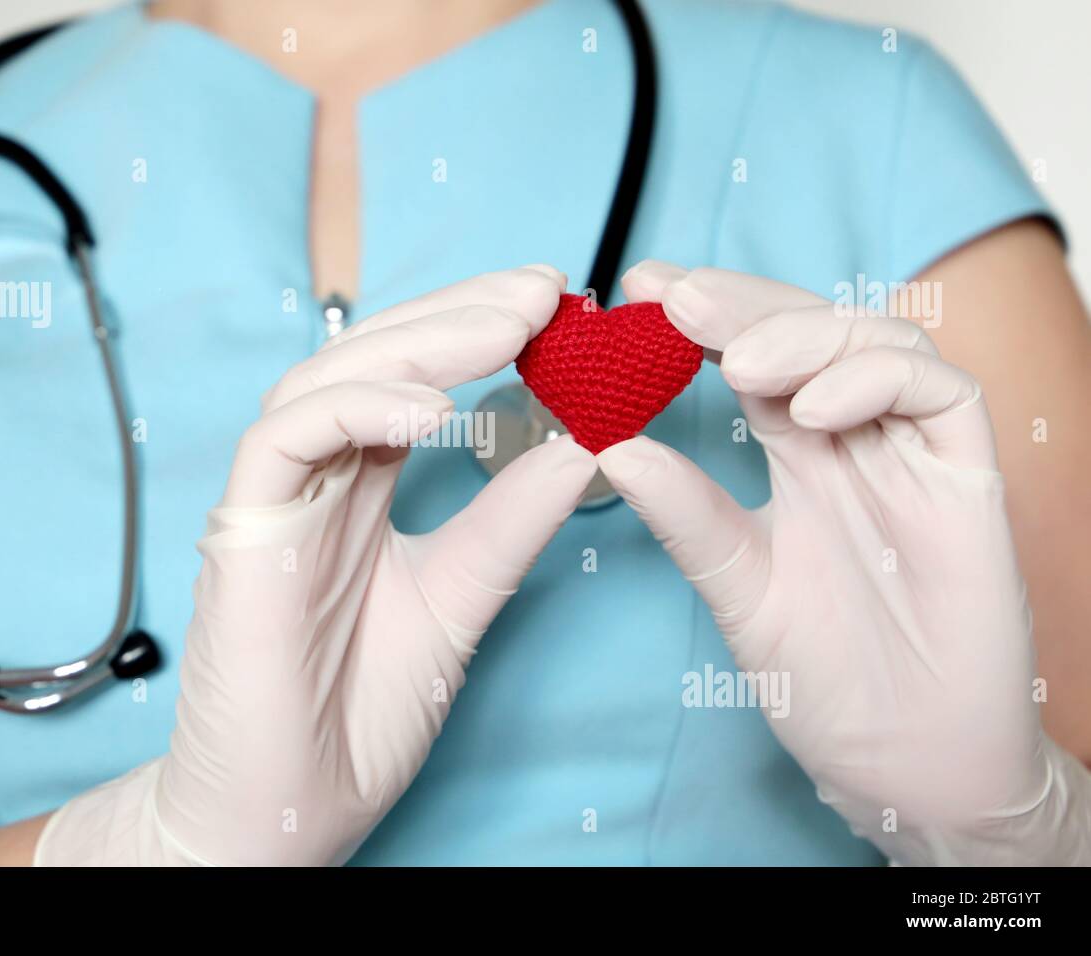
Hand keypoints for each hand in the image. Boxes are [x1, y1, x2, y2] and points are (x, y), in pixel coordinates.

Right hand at [35, 266, 597, 865]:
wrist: (290, 809)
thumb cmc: (359, 712)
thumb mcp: (461, 596)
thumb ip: (510, 521)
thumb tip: (585, 445)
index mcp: (360, 489)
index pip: (416, 382)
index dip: (481, 334)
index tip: (561, 307)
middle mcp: (316, 480)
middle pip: (374, 360)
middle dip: (460, 315)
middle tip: (546, 290)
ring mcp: (275, 501)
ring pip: (327, 379)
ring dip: (418, 344)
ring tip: (507, 326)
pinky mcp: (242, 532)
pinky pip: (285, 440)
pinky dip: (354, 409)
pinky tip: (430, 408)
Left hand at [598, 262, 1089, 864]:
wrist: (907, 764)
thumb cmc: (826, 676)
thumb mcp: (737, 586)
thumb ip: (687, 516)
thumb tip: (610, 447)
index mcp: (798, 455)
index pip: (751, 355)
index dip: (701, 316)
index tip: (636, 287)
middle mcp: (856, 440)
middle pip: (809, 330)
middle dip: (742, 303)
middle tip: (673, 296)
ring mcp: (914, 455)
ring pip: (878, 340)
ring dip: (806, 334)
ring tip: (742, 363)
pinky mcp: (968, 480)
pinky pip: (940, 395)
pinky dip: (876, 380)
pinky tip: (813, 409)